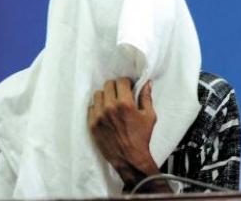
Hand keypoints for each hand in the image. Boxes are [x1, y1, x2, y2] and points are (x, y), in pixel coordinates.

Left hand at [88, 78, 168, 192]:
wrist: (129, 158)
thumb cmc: (141, 137)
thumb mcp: (149, 116)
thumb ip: (146, 97)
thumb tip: (147, 83)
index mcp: (125, 104)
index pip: (121, 81)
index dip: (127, 82)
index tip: (130, 87)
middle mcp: (109, 107)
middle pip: (108, 85)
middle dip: (116, 87)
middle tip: (121, 94)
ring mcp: (98, 116)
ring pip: (98, 94)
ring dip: (106, 96)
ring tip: (112, 103)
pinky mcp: (92, 124)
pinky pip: (91, 107)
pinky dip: (98, 107)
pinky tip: (106, 113)